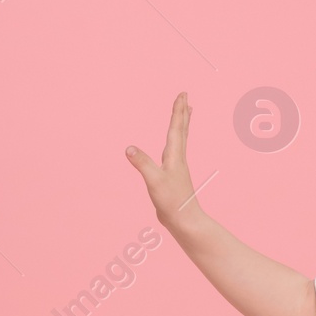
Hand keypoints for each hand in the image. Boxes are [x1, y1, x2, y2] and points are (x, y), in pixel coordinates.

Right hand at [126, 92, 202, 228]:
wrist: (184, 221)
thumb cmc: (172, 202)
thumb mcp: (154, 181)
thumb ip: (142, 164)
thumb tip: (129, 148)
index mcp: (174, 156)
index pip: (176, 128)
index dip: (178, 110)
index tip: (182, 94)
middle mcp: (177, 158)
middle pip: (181, 129)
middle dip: (182, 112)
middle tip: (185, 96)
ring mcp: (176, 166)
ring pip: (179, 139)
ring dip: (181, 124)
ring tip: (185, 113)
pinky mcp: (172, 175)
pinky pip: (174, 151)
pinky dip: (174, 141)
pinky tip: (171, 145)